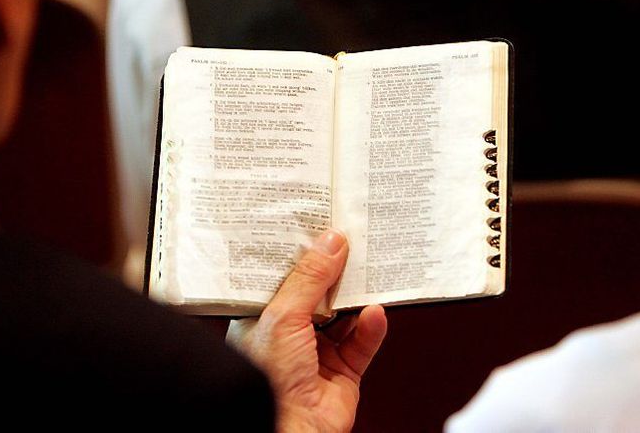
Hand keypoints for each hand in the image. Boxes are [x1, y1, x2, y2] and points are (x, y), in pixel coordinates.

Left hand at [227, 229, 386, 432]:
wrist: (290, 431)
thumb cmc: (266, 381)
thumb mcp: (283, 316)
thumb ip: (309, 278)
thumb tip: (331, 242)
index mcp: (263, 319)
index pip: (285, 278)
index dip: (303, 255)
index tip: (320, 227)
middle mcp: (289, 335)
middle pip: (319, 293)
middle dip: (336, 271)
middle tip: (353, 241)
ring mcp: (318, 354)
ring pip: (345, 315)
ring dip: (358, 296)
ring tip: (372, 269)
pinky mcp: (343, 373)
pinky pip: (363, 343)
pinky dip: (372, 327)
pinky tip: (376, 311)